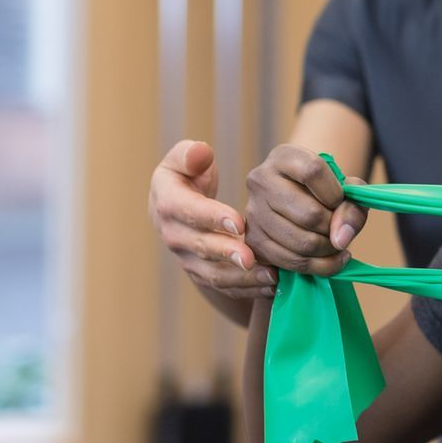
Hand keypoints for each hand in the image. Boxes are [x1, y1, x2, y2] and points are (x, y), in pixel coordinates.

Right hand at [150, 139, 277, 298]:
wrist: (175, 208)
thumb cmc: (186, 176)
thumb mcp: (183, 159)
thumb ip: (190, 155)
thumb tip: (200, 153)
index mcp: (168, 203)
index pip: (187, 211)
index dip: (212, 217)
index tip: (238, 222)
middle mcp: (175, 235)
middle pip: (200, 248)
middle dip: (226, 254)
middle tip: (252, 257)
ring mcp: (188, 259)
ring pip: (213, 275)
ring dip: (242, 278)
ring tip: (271, 276)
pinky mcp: (203, 274)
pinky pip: (225, 287)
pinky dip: (248, 289)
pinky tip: (273, 285)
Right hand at [245, 143, 368, 276]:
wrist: (301, 203)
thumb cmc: (326, 193)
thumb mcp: (347, 190)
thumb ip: (353, 207)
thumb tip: (340, 239)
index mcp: (284, 156)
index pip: (313, 172)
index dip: (335, 193)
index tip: (341, 202)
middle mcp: (261, 179)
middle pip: (309, 213)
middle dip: (334, 228)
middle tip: (340, 229)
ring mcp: (253, 211)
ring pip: (300, 242)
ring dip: (328, 250)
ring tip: (337, 245)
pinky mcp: (253, 240)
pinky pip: (290, 262)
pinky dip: (318, 267)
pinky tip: (331, 260)